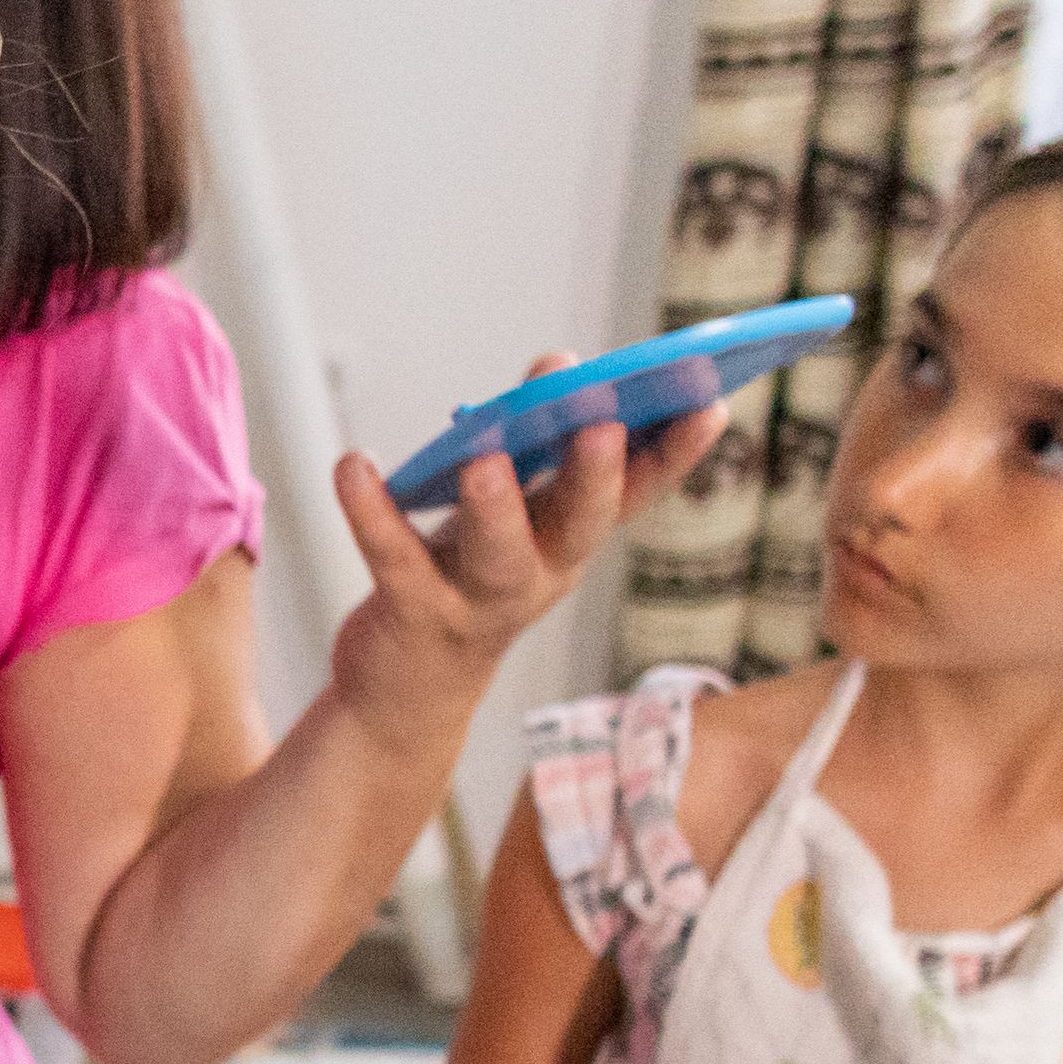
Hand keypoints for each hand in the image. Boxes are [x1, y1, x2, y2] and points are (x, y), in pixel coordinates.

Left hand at [317, 385, 733, 739]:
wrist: (411, 694)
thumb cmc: (471, 585)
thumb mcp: (522, 524)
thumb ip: (544, 459)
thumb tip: (562, 369)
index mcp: (571, 540)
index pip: (637, 494)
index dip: (675, 455)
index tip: (709, 402)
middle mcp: (539, 573)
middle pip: (578, 526)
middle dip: (593, 476)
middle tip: (602, 423)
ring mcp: (478, 600)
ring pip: (497, 556)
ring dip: (495, 507)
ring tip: (486, 460)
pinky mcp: (412, 614)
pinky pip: (394, 559)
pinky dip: (372, 512)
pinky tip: (353, 465)